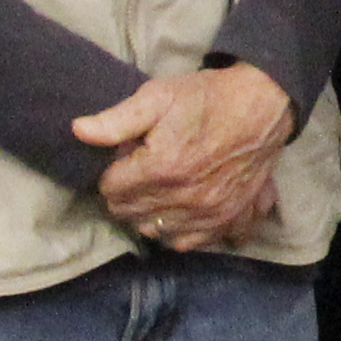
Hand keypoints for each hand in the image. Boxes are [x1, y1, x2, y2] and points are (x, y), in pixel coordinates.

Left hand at [76, 63, 295, 249]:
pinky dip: (177, 231)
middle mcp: (184, 199)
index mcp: (162, 168)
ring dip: (148, 213)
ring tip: (159, 188)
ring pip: (154, 231)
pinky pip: (188, 243)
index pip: (111, 188)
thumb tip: (78, 131)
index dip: (112, 170)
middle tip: (141, 169)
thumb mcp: (158, 97)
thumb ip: (116, 119)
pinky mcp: (227, 220)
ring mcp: (207, 214)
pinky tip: (179, 211)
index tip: (126, 155)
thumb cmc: (207, 98)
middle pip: (129, 212)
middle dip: (126, 192)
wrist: (262, 106)